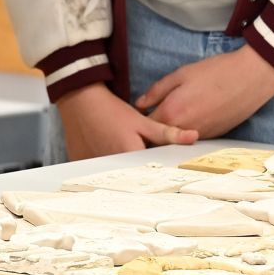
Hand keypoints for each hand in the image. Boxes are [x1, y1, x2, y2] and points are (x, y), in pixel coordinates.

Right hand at [55, 83, 196, 162]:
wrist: (80, 99)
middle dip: (136, 169)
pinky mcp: (81, 162)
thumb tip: (193, 136)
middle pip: (129, 174)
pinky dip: (100, 164)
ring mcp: (92, 166)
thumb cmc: (112, 110)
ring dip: (118, 168)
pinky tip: (101, 149)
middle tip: (135, 155)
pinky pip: (94, 170)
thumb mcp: (141, 121)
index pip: (148, 172)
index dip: (154, 169)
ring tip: (115, 149)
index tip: (158, 167)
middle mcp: (110, 165)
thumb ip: (166, 133)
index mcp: (129, 156)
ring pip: (111, 173)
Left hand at [135, 46, 273, 140]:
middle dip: (152, 132)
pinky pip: (193, 139)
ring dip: (170, 134)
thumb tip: (140, 103)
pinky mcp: (213, 136)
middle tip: (150, 120)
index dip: (139, 121)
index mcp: (172, 112)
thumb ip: (157, 91)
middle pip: (160, 139)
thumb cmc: (216, 72)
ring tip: (171, 120)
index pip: (146, 126)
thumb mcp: (181, 74)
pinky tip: (190, 119)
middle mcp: (184, 129)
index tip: (136, 116)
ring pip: (177, 141)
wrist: (250, 78)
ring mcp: (200, 135)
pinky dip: (187, 133)